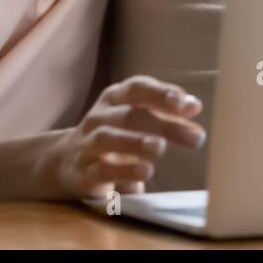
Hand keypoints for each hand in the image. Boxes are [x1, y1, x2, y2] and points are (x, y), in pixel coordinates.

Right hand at [53, 75, 205, 198]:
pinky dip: (123, 170)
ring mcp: (86, 145)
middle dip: (163, 124)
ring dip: (135, 142)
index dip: (160, 93)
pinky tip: (145, 172)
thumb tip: (194, 106)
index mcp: (114, 98)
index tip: (184, 102)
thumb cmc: (115, 135)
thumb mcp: (138, 118)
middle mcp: (98, 117)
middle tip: (195, 137)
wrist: (67, 161)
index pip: (137, 88)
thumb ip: (165, 112)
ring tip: (160, 147)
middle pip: (129, 114)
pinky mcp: (81, 174)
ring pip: (107, 138)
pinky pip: (100, 170)